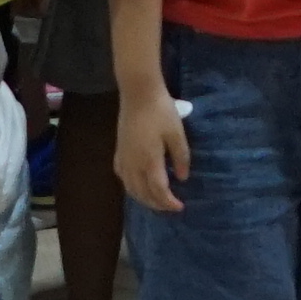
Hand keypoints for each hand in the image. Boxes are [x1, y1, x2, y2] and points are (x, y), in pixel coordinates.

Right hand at [118, 90, 190, 213]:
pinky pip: (123, 177)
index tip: (180, 206)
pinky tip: (137, 184)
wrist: (138, 92)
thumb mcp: (177, 133)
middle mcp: (134, 164)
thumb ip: (181, 158)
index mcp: (150, 161)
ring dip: (143, 198)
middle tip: (170, 207)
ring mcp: (124, 158)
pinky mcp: (118, 151)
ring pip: (130, 188)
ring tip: (156, 200)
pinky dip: (131, 187)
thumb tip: (182, 178)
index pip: (159, 191)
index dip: (169, 202)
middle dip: (157, 204)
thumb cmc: (160, 111)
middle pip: (143, 194)